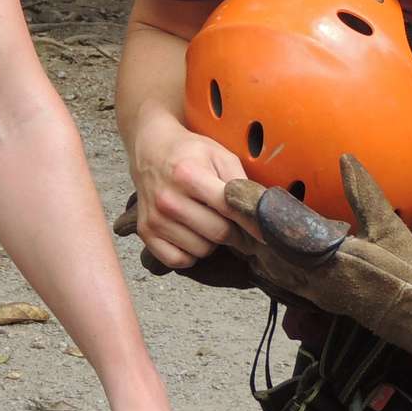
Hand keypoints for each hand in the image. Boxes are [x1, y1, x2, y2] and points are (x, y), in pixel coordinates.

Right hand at [128, 111, 248, 269]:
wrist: (151, 150)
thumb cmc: (189, 153)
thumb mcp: (220, 155)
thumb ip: (241, 183)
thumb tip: (260, 214)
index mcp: (188, 175)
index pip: (230, 209)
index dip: (253, 224)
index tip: (265, 233)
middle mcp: (168, 199)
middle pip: (218, 233)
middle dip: (235, 233)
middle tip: (237, 226)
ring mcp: (155, 218)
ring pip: (201, 250)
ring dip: (211, 242)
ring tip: (208, 223)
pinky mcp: (145, 232)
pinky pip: (178, 260)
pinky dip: (190, 254)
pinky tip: (191, 235)